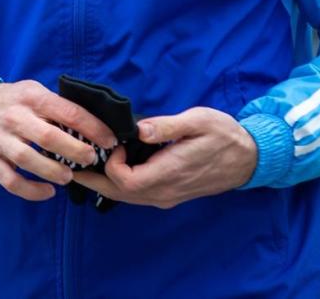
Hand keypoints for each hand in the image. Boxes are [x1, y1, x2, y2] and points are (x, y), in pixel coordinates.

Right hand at [0, 80, 116, 201]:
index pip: (68, 112)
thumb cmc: (12, 101)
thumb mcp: (33, 92)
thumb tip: (93, 125)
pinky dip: (31, 191)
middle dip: (74, 151)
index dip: (92, 128)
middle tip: (89, 159)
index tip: (108, 140)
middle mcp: (14, 117)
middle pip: (48, 137)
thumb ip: (57, 106)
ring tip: (68, 177)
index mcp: (32, 97)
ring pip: (28, 159)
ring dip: (53, 171)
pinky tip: (48, 192)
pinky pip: (10, 181)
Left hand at [69, 107, 257, 209]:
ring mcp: (168, 196)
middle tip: (70, 168)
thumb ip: (169, 126)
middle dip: (93, 181)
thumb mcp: (199, 121)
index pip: (126, 180)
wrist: (249, 159)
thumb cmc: (225, 135)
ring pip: (127, 198)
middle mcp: (165, 191)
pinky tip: (111, 172)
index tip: (118, 142)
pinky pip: (138, 196)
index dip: (113, 163)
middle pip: (120, 194)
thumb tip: (140, 130)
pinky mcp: (170, 194)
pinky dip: (119, 186)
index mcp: (170, 173)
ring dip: (104, 184)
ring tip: (84, 169)